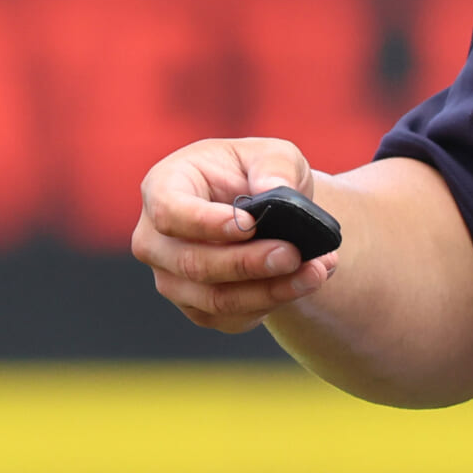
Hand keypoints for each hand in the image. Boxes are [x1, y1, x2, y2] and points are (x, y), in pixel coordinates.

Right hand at [132, 137, 340, 332]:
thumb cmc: (258, 173)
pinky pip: (231, 318)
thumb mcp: (273, 154)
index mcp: (162, 188)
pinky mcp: (197, 308)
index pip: (169, 212)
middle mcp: (155, 240)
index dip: (206, 223)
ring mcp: (171, 279)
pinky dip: (274, 302)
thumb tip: (274, 189)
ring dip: (270, 290)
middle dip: (247, 263)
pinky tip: (307, 281)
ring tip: (317, 271)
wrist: (266, 212)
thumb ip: (275, 166)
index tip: (250, 224)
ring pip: (214, 299)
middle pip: (192, 263)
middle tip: (293, 253)